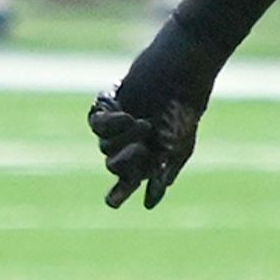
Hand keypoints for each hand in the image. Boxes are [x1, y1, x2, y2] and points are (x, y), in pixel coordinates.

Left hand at [87, 86, 200, 208]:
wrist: (180, 74)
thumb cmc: (184, 113)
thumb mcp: (180, 148)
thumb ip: (163, 174)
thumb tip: (148, 205)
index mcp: (148, 158)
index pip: (127, 182)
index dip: (117, 194)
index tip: (111, 202)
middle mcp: (130, 143)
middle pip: (113, 165)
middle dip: (125, 160)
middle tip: (142, 148)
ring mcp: (118, 126)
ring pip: (105, 145)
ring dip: (123, 138)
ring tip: (143, 123)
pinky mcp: (109, 106)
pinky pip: (96, 123)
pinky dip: (109, 123)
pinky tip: (125, 115)